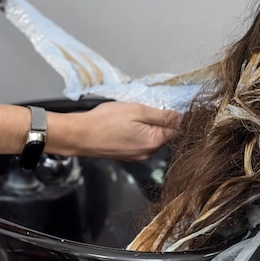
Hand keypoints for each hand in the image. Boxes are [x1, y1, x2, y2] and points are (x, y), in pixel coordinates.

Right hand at [49, 102, 181, 160]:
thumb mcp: (137, 111)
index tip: (166, 105)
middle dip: (157, 119)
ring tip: (129, 116)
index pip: (176, 129)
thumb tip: (182, 117)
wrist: (78, 136)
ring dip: (145, 125)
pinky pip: (138, 141)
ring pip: (150, 136)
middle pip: (163, 133)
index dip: (174, 115)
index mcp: (153, 142)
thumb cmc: (104, 122)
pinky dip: (135, 131)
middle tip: (142, 108)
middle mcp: (147, 153)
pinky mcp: (126, 154)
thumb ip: (162, 115)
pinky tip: (124, 124)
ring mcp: (136, 155)